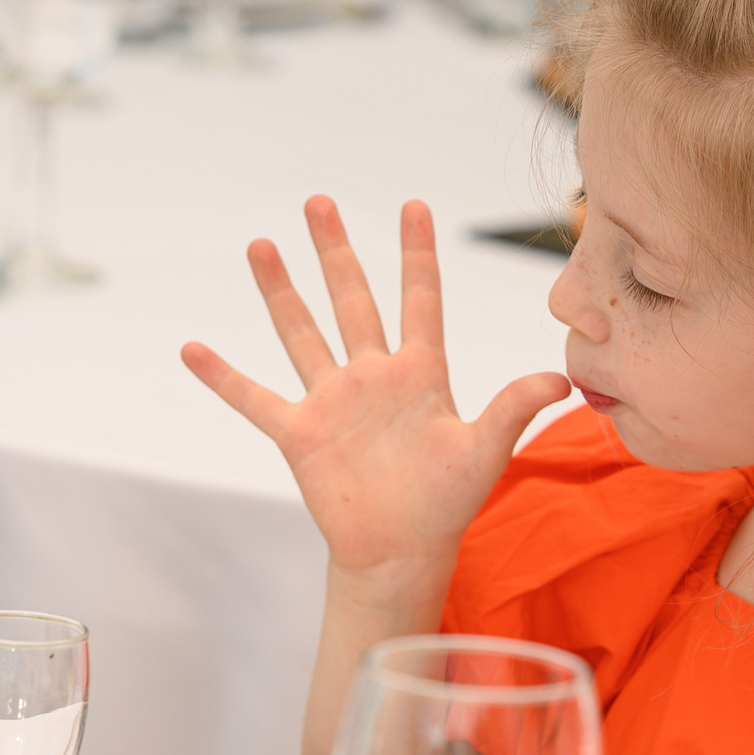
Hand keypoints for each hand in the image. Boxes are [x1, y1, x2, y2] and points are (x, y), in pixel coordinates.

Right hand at [183, 197, 569, 583]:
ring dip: (280, 291)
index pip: (420, 299)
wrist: (401, 553)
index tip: (414, 205)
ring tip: (261, 245)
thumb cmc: (448, 504)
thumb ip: (513, 408)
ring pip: (302, 333)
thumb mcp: (486, 451)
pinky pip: (254, 399)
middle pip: (352, 299)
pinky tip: (192, 349)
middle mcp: (373, 377)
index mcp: (421, 373)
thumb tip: (561, 380)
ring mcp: (332, 402)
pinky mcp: (300, 435)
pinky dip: (223, 376)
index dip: (416, 254)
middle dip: (336, 250)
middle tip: (319, 201)